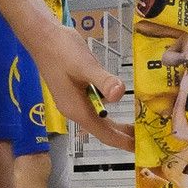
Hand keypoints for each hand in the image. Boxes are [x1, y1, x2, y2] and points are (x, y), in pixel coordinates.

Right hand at [32, 24, 132, 152]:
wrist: (43, 37)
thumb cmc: (62, 51)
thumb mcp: (85, 66)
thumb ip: (103, 81)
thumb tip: (120, 94)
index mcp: (77, 110)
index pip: (104, 133)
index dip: (122, 142)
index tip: (139, 150)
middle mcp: (75, 110)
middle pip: (102, 129)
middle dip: (122, 135)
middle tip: (144, 140)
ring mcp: (74, 101)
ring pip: (99, 118)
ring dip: (117, 123)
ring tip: (137, 124)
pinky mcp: (75, 91)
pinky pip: (95, 106)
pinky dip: (109, 109)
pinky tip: (119, 102)